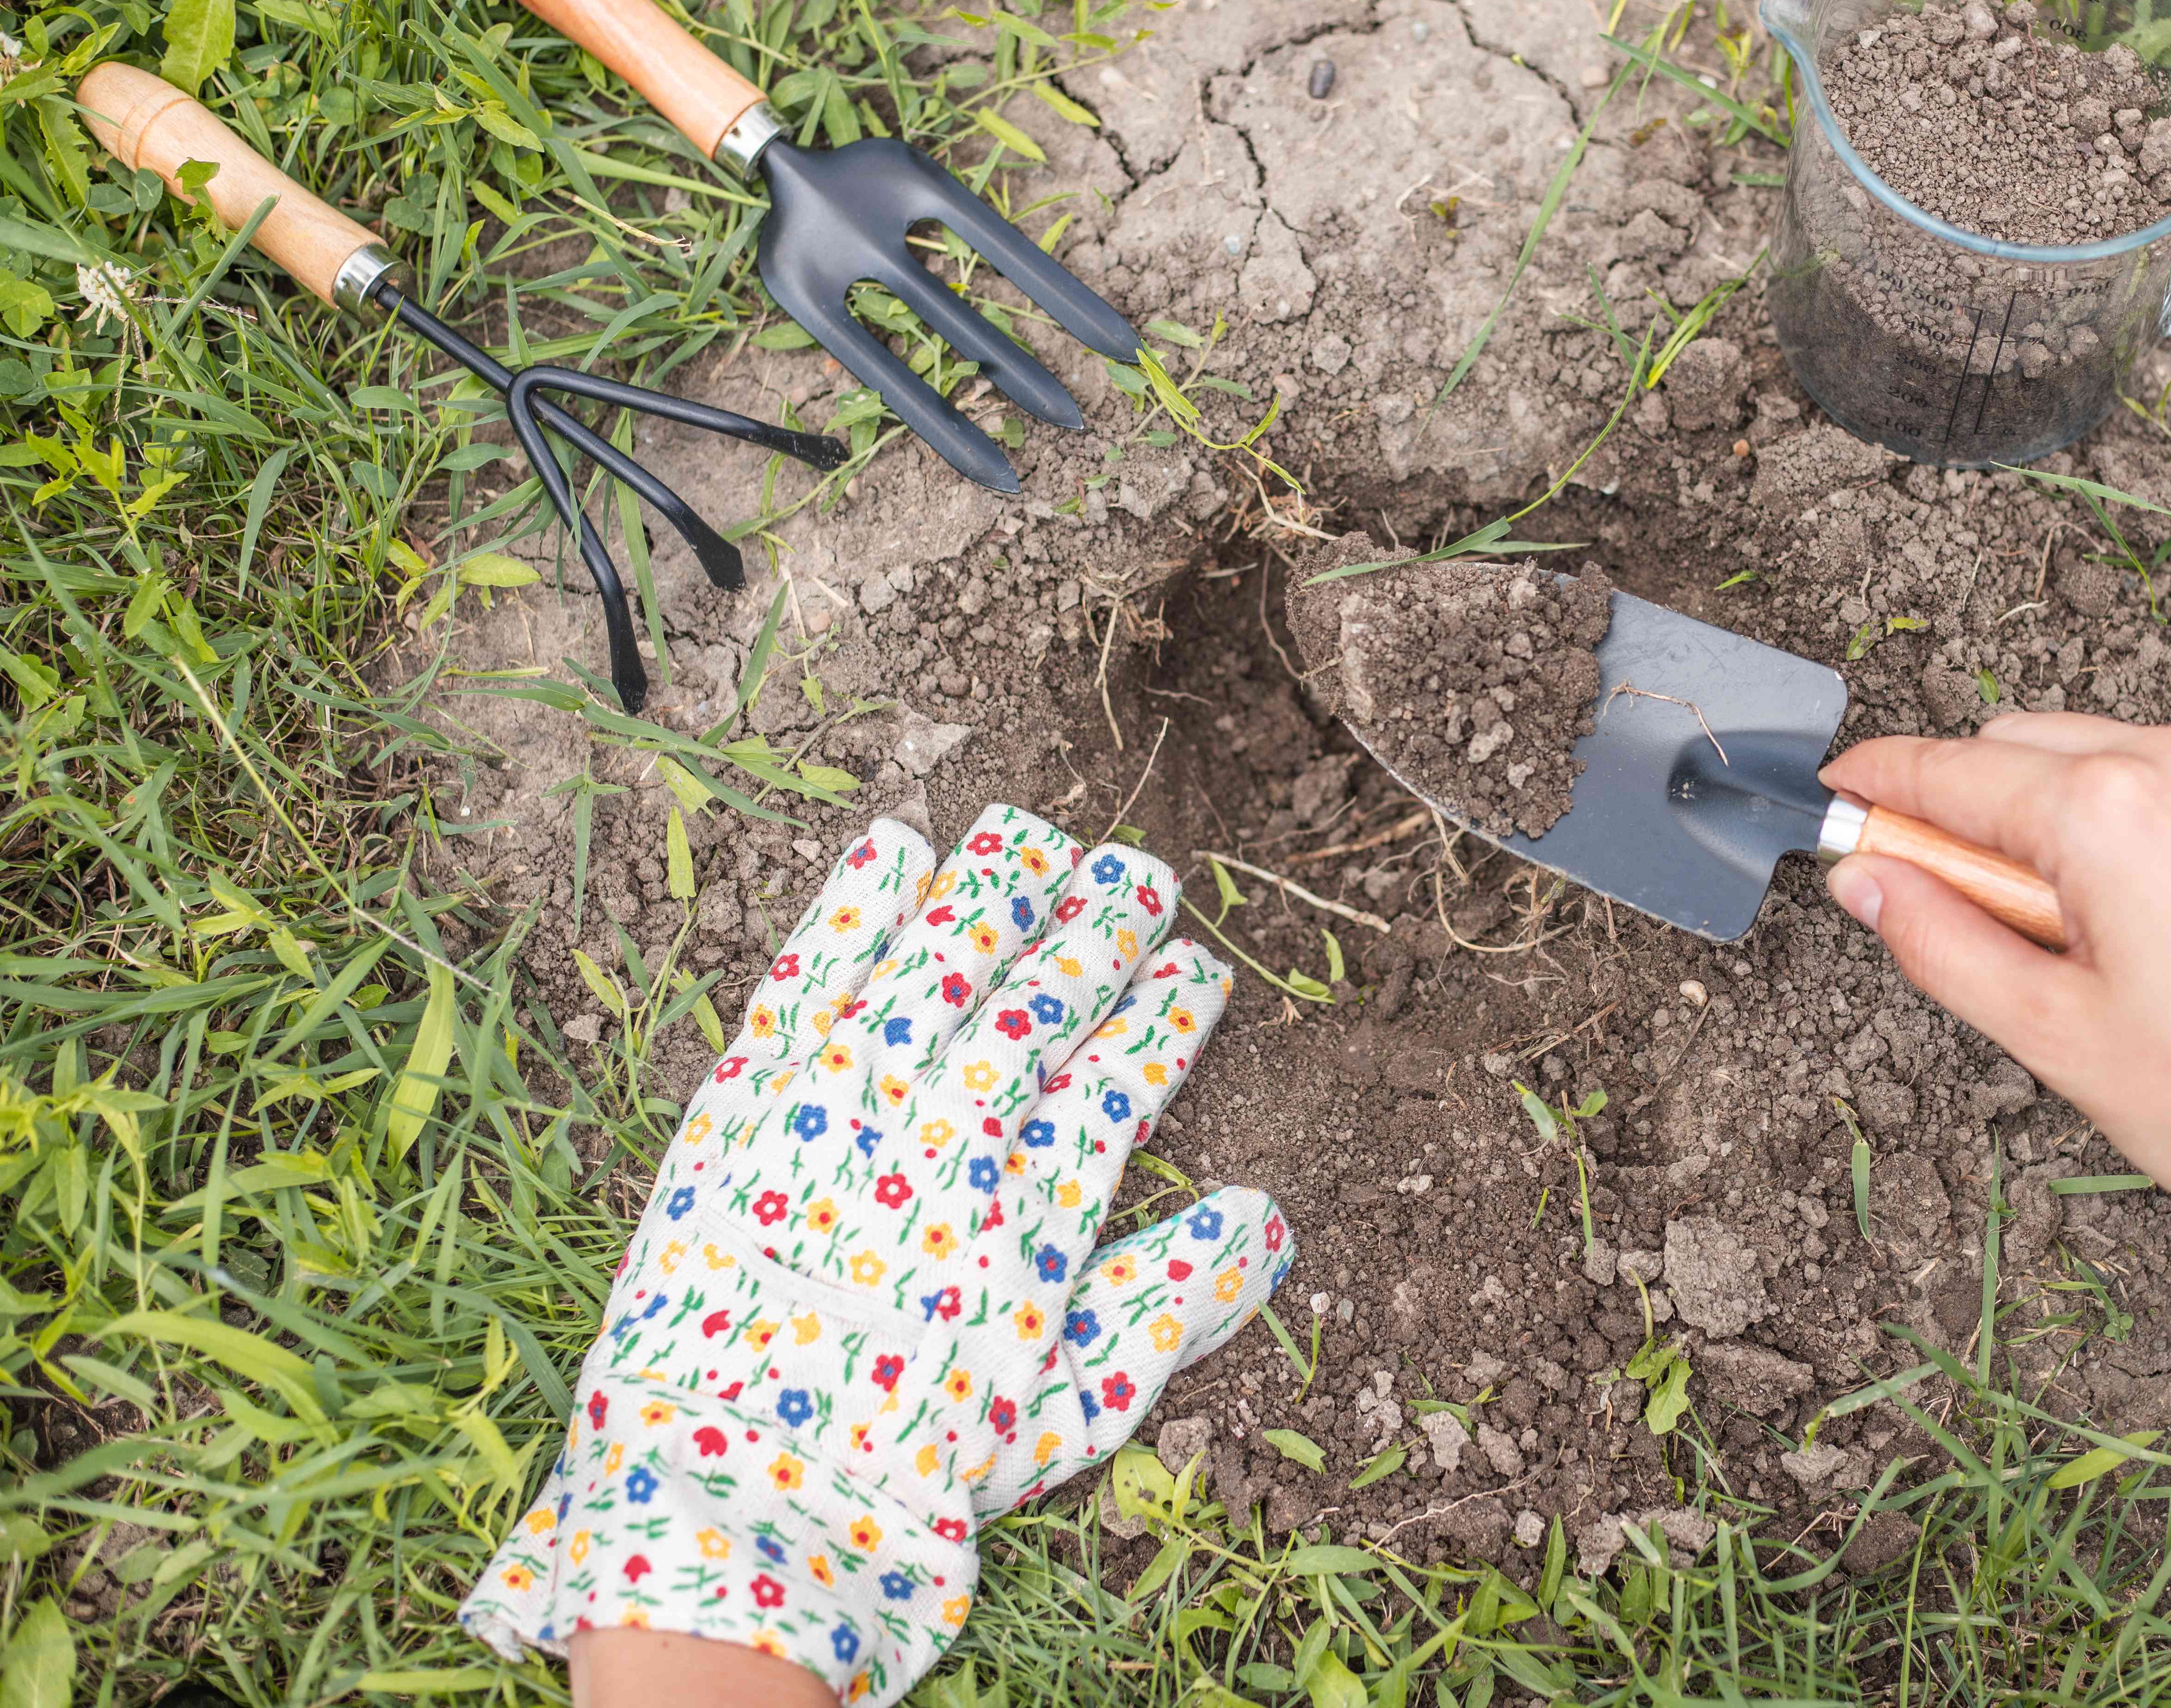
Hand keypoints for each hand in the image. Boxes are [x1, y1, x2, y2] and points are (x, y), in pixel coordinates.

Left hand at [463, 807, 1291, 1706]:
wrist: (733, 1504)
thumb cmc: (909, 1472)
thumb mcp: (1069, 1413)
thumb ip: (1171, 1306)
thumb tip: (1267, 1222)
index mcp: (1037, 1200)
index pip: (1128, 1071)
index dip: (1170, 1013)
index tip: (1198, 972)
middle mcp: (951, 1130)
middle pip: (1045, 994)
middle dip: (1102, 928)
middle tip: (1141, 875)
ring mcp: (846, 1101)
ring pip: (939, 954)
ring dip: (995, 888)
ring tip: (1033, 835)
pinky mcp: (750, 1098)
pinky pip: (810, 968)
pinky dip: (857, 903)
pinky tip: (897, 849)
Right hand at [1824, 717, 2170, 1701]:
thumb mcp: (2052, 1036)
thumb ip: (1940, 940)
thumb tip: (1863, 877)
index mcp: (2110, 812)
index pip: (1947, 774)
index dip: (1874, 787)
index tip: (1829, 796)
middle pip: (2013, 747)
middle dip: (1962, 815)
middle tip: (1955, 919)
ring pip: (2087, 755)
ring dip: (2040, 820)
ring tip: (2061, 942)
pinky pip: (2161, 780)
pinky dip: (2115, 825)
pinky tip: (2130, 926)